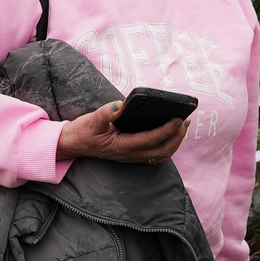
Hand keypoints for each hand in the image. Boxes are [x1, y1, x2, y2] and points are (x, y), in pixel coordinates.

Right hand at [56, 101, 187, 163]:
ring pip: (161, 155)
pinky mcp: (133, 154)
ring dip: (175, 143)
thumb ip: (106, 113)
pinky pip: (155, 155)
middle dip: (177, 137)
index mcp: (122, 146)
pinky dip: (167, 145)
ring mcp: (132, 156)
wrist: (74, 144)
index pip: (151, 139)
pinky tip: (172, 134)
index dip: (167, 130)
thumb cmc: (83, 131)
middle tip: (186, 120)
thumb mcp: (92, 120)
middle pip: (162, 151)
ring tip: (183, 126)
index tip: (179, 119)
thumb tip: (120, 104)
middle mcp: (130, 154)